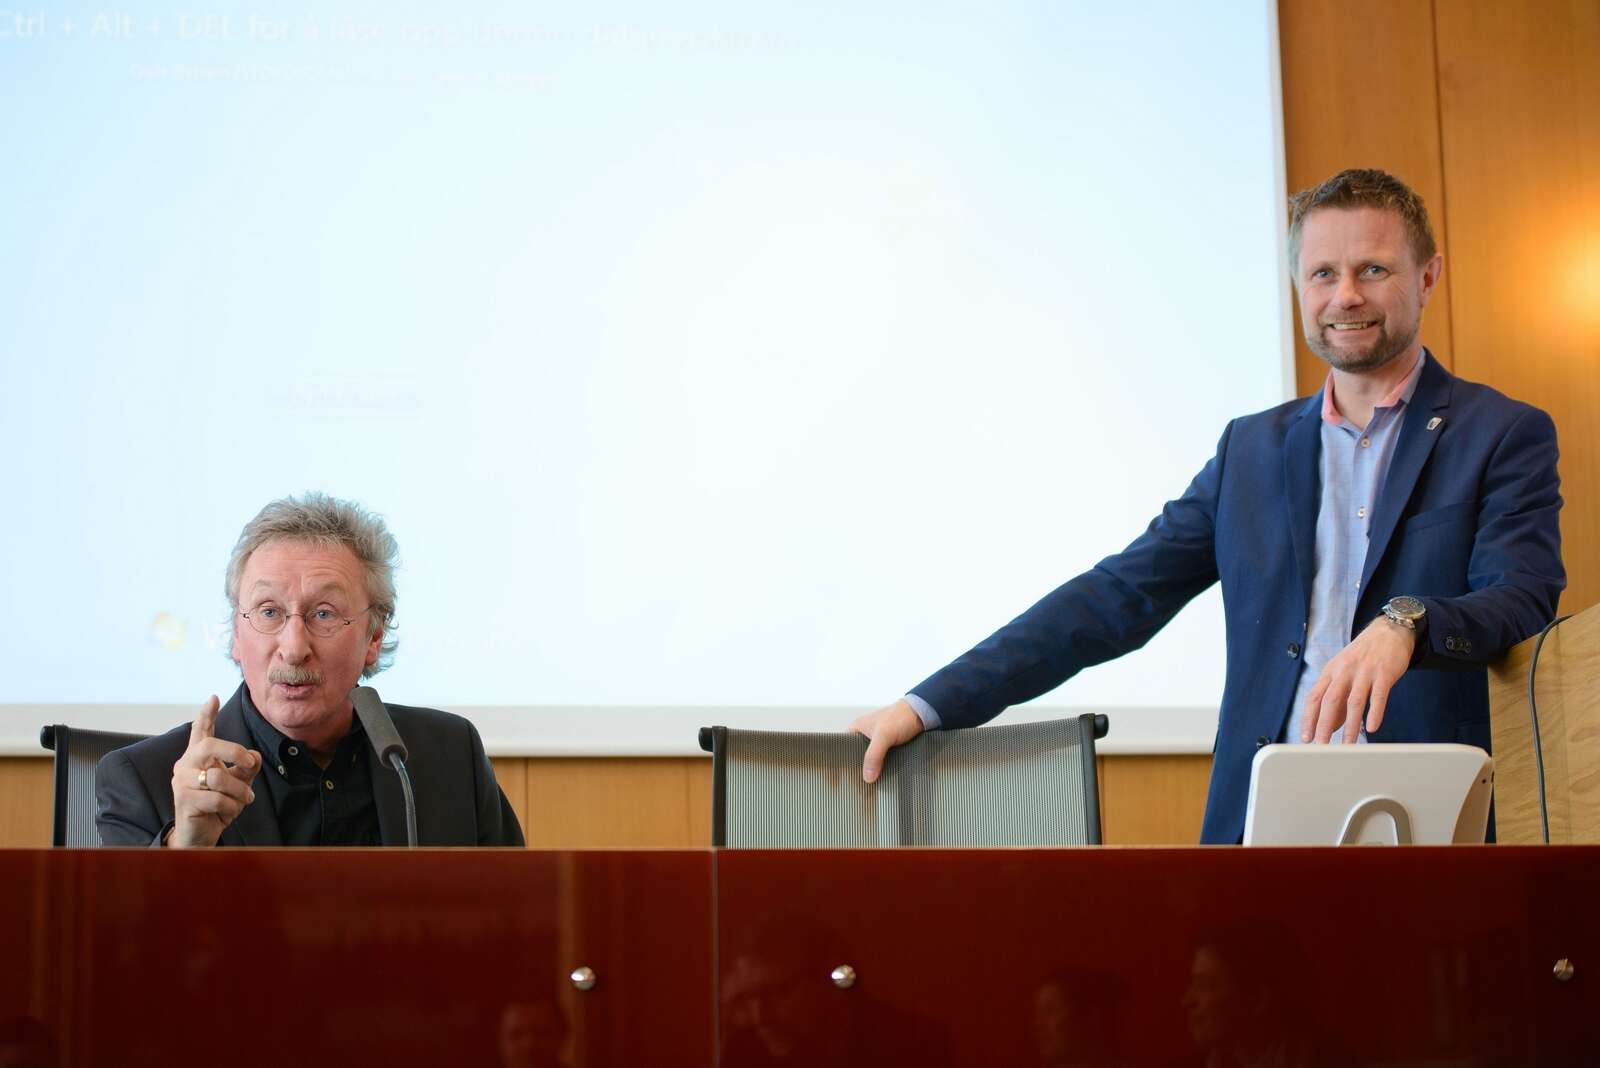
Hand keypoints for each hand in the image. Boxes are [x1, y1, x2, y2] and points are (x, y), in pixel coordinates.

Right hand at [167, 695, 262, 847]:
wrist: (199, 836)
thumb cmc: (218, 805)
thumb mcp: (238, 782)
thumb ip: (246, 767)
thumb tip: (253, 756)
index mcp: (198, 757)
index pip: (200, 730)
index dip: (207, 714)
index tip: (213, 697)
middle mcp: (186, 764)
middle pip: (209, 746)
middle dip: (235, 752)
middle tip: (248, 762)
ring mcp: (182, 782)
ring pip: (218, 777)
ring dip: (239, 791)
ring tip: (244, 799)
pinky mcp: (184, 800)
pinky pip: (217, 799)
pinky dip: (232, 807)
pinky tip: (230, 812)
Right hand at [848, 699, 924, 782]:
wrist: (922, 714)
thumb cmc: (900, 716)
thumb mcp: (883, 736)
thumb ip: (874, 755)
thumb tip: (867, 777)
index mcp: (857, 729)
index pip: (843, 748)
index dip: (843, 761)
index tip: (845, 777)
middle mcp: (865, 736)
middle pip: (857, 757)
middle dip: (860, 769)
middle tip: (861, 783)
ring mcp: (877, 742)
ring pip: (870, 761)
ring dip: (873, 770)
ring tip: (873, 784)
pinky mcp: (888, 748)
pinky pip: (882, 762)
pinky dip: (883, 768)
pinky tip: (884, 777)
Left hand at [1301, 619, 1415, 742]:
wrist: (1388, 631)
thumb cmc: (1364, 655)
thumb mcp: (1344, 671)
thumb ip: (1338, 697)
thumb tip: (1331, 725)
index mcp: (1331, 671)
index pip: (1314, 697)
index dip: (1308, 718)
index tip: (1306, 737)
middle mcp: (1344, 671)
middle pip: (1330, 700)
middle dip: (1324, 725)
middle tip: (1322, 745)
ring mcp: (1364, 671)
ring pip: (1354, 702)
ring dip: (1351, 726)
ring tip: (1348, 745)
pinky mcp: (1384, 673)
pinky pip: (1379, 696)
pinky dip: (1375, 712)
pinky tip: (1372, 727)